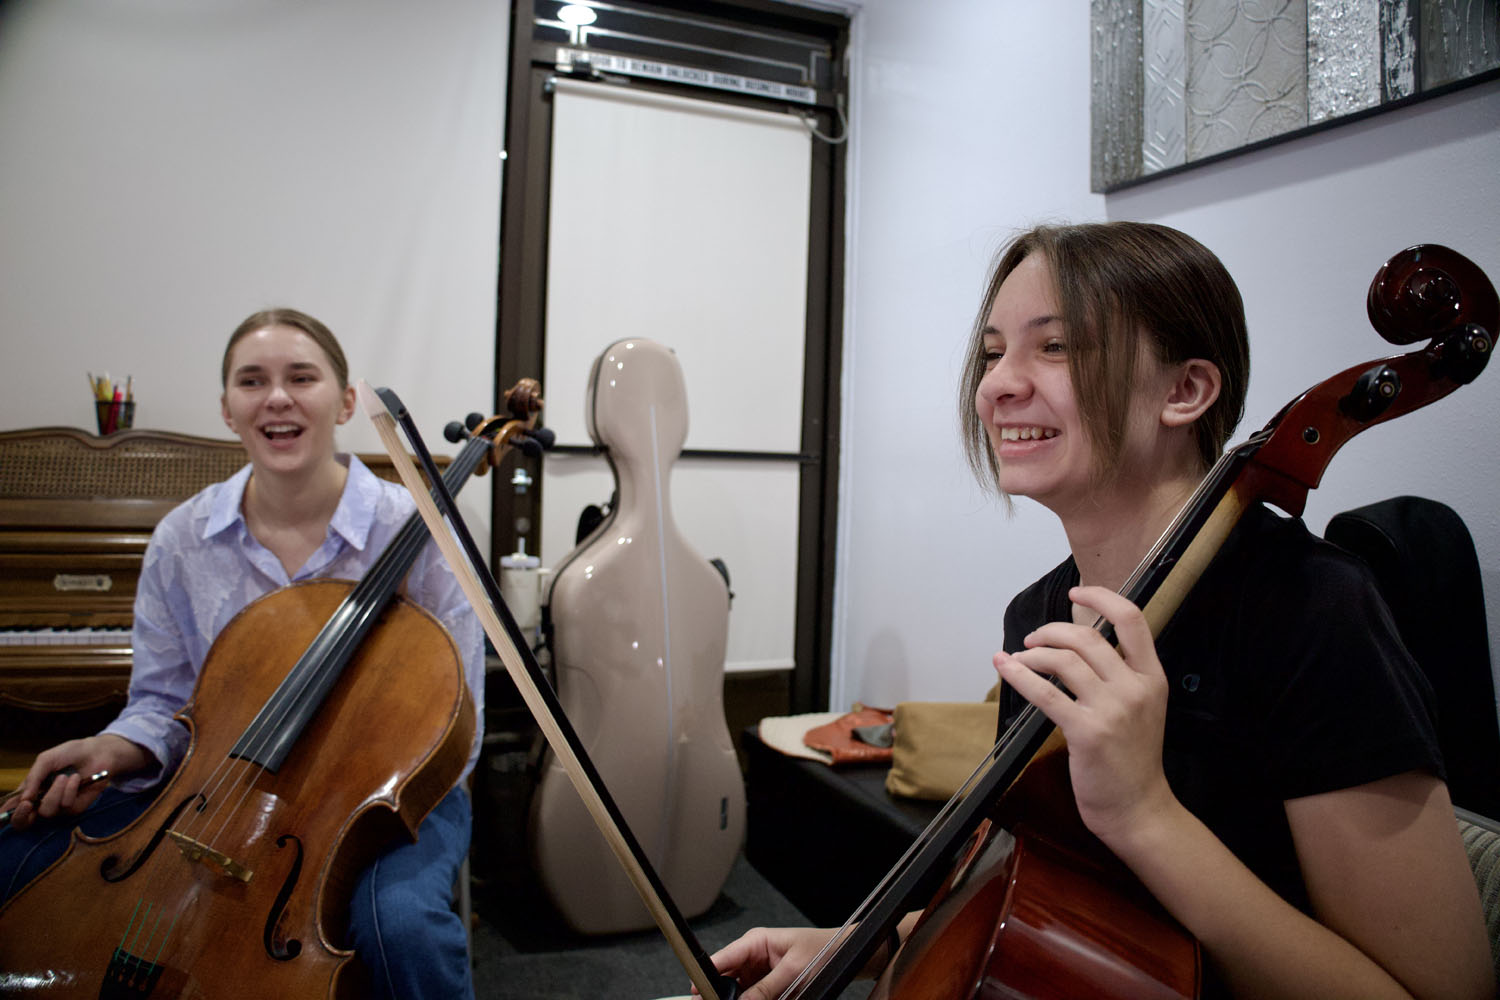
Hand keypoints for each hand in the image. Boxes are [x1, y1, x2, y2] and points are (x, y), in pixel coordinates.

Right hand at [0, 735, 149, 831]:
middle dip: (22, 816)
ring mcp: (58, 806)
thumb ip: (33, 778)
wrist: (97, 752)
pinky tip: (76, 779)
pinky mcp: (75, 808)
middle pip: (24, 823)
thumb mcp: (46, 760)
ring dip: (55, 792)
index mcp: (30, 790)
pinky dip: (70, 790)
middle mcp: (41, 802)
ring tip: (64, 776)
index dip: (6, 814)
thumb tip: (25, 799)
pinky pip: (67, 806)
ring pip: (47, 812)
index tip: (2, 813)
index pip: (12, 808)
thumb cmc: (70, 754)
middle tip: (28, 804)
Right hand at [702, 926, 838, 999]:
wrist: (845, 955)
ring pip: (738, 992)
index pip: (722, 957)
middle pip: (726, 978)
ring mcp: (759, 973)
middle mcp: (754, 956)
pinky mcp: (768, 986)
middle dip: (723, 993)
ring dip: (740, 999)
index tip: (696, 991)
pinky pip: (753, 997)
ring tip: (767, 996)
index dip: (706, 974)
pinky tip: (769, 998)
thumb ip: (767, 987)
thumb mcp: (794, 970)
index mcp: (756, 941)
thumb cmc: (823, 950)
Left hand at [992, 585, 1174, 845]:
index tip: (1076, 592)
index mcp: (1153, 677)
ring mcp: (1113, 709)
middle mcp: (1136, 688)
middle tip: (1031, 641)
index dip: (1102, 597)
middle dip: (1051, 631)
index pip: (1132, 619)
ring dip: (1032, 654)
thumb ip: (1120, 675)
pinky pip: (1045, 693)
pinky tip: (1005, 669)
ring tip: (1018, 659)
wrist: (1138, 808)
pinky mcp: (1087, 731)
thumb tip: (1077, 643)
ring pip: (1063, 660)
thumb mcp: (1142, 708)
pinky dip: (1019, 676)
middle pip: (1087, 637)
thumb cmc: (1133, 759)